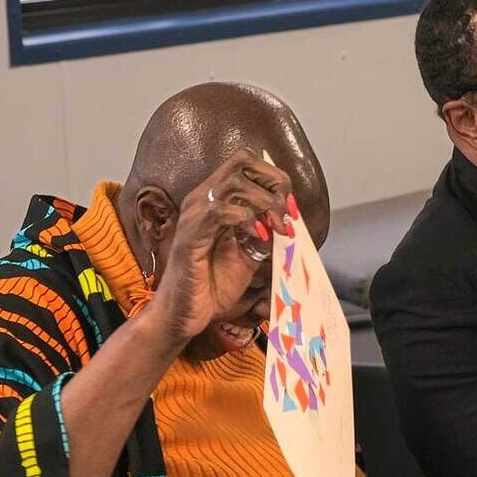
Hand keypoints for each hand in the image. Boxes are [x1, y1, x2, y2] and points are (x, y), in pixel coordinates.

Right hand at [148, 151, 290, 346]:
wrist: (186, 315)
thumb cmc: (212, 285)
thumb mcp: (249, 255)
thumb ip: (266, 234)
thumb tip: (290, 220)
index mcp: (214, 199)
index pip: (245, 163)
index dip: (274, 177)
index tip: (290, 207)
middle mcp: (201, 199)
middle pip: (242, 162)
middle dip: (273, 184)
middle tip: (286, 215)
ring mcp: (194, 215)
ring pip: (234, 182)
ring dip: (265, 203)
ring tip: (278, 229)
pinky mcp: (190, 236)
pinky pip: (219, 211)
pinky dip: (246, 220)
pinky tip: (259, 237)